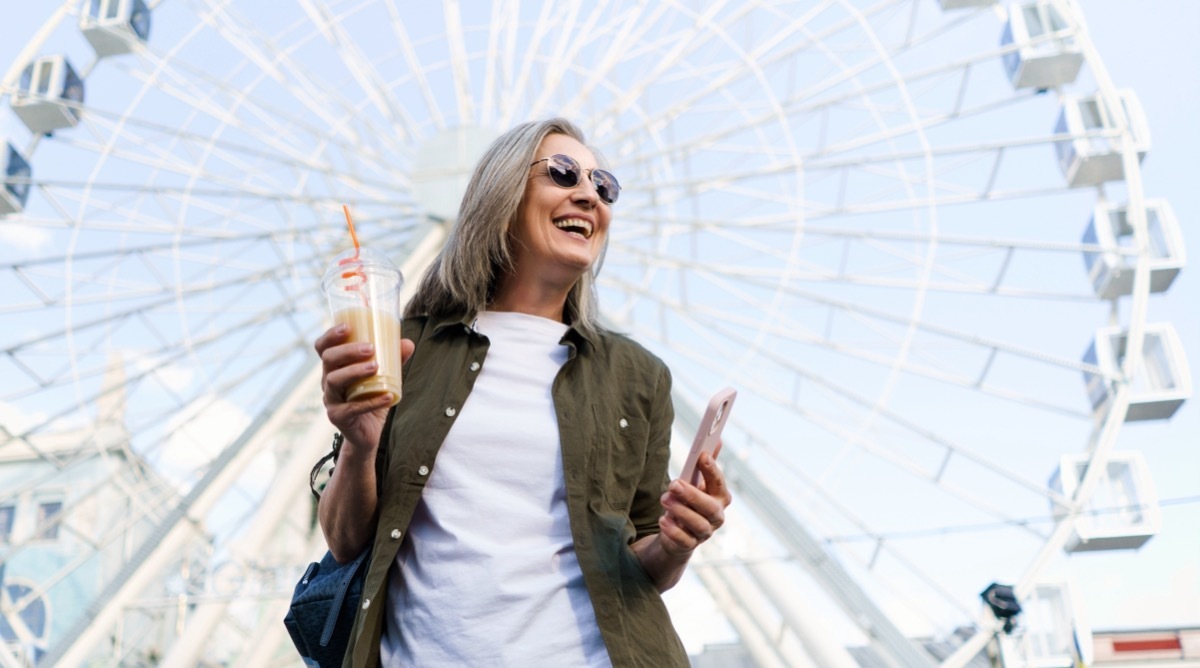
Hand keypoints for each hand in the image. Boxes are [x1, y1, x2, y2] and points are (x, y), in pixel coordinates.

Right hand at [314, 323, 414, 458]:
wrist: (367, 434)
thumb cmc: (371, 399)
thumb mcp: (384, 377)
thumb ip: (394, 361)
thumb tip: (408, 343)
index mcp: (334, 368)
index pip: (323, 347)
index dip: (330, 335)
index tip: (348, 327)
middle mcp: (328, 382)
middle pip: (328, 360)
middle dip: (347, 351)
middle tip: (369, 349)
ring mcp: (331, 400)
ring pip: (333, 381)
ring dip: (354, 371)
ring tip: (375, 367)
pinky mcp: (338, 417)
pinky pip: (351, 408)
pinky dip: (371, 402)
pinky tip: (387, 396)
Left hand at [657, 445, 731, 556]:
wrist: (679, 531)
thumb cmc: (689, 501)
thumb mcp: (696, 481)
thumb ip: (706, 463)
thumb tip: (717, 439)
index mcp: (720, 497)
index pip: (719, 483)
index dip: (712, 469)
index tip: (701, 456)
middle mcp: (716, 516)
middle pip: (710, 507)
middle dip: (692, 494)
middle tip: (673, 484)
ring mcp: (705, 532)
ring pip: (698, 524)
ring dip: (681, 511)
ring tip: (665, 499)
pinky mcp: (690, 545)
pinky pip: (685, 541)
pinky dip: (674, 531)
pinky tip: (663, 520)